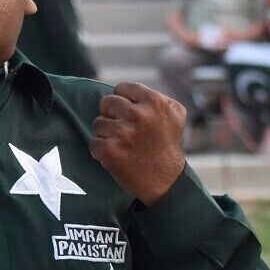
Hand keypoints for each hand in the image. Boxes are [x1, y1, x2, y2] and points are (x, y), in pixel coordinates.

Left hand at [92, 82, 187, 203]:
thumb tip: (130, 91)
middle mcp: (138, 115)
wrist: (166, 181)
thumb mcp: (175, 114)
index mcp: (154, 102)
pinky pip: (94, 143)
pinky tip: (116, 156)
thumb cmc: (168, 145)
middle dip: (112, 115)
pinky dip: (101, 151)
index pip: (121, 88)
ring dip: (107, 134)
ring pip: (98, 123)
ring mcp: (123, 133)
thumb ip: (156, 97)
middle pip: (106, 103)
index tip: (128, 113)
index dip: (123, 101)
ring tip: (122, 144)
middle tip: (123, 129)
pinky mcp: (110, 151)